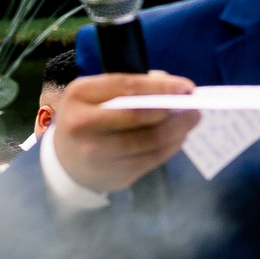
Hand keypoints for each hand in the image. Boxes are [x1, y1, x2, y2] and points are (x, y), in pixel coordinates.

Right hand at [52, 72, 200, 193]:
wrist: (65, 161)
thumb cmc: (89, 118)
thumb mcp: (97, 95)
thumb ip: (131, 86)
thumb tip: (172, 84)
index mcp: (80, 93)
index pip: (126, 86)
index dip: (161, 87)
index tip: (186, 86)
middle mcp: (83, 123)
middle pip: (138, 115)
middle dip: (172, 110)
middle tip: (194, 107)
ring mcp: (96, 152)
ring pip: (148, 140)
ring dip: (177, 130)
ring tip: (191, 121)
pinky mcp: (112, 174)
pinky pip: (151, 160)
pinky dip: (171, 148)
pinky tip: (179, 139)